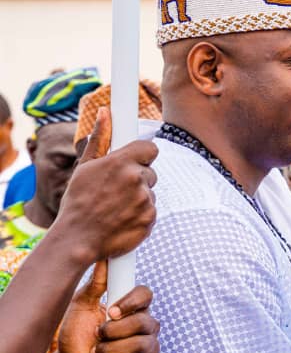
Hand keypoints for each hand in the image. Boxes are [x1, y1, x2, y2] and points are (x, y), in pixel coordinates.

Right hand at [51, 108, 157, 262]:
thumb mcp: (85, 168)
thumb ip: (100, 139)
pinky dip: (141, 214)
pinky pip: (152, 210)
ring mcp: (145, 199)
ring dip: (138, 198)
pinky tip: (122, 219)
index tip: (135, 160)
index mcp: (121, 162)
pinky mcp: (151, 218)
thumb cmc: (78, 201)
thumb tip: (104, 112)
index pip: (150, 148)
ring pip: (150, 192)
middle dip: (137, 179)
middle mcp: (136, 178)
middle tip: (115, 191)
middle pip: (150, 172)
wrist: (77, 240)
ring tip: (115, 207)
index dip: (142, 155)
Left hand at [54, 260, 159, 352]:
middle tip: (97, 336)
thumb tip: (103, 258)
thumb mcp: (81, 308)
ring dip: (110, 351)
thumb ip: (95, 285)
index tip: (110, 311)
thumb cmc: (75, 338)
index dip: (131, 302)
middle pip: (143, 321)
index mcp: (133, 308)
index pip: (146, 295)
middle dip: (113, 332)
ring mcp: (150, 347)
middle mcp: (146, 326)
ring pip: (140, 344)